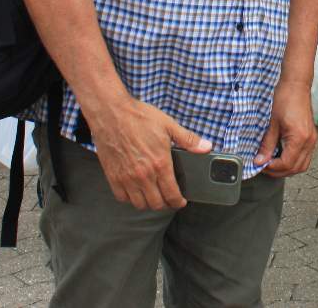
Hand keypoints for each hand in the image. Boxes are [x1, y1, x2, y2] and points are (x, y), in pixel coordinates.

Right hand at [87, 98, 211, 209]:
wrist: (111, 113)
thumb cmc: (139, 117)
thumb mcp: (168, 125)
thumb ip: (188, 139)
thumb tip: (206, 147)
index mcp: (160, 164)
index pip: (171, 194)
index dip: (178, 202)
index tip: (180, 202)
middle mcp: (143, 175)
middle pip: (156, 204)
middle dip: (165, 204)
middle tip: (168, 199)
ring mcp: (126, 178)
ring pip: (139, 204)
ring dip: (148, 203)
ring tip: (153, 196)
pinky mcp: (112, 176)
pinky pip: (122, 197)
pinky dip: (129, 198)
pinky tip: (135, 191)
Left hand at [254, 82, 317, 177]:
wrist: (296, 85)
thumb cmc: (285, 98)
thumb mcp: (272, 123)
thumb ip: (267, 144)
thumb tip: (260, 161)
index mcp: (300, 138)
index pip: (286, 164)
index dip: (272, 168)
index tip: (260, 165)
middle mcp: (309, 141)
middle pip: (296, 168)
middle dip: (279, 171)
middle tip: (264, 166)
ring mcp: (312, 139)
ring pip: (302, 165)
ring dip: (287, 168)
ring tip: (273, 163)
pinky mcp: (311, 136)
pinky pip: (305, 157)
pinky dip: (294, 161)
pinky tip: (282, 155)